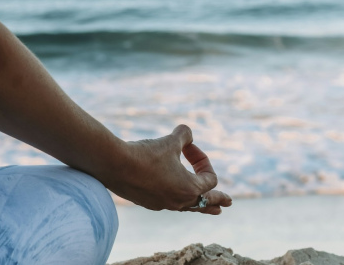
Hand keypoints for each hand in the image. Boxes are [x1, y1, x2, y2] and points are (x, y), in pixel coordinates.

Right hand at [106, 125, 231, 214]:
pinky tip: (176, 199)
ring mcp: (163, 204)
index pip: (210, 178)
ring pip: (188, 207)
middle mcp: (179, 201)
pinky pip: (170, 203)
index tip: (188, 147)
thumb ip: (184, 135)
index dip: (203, 160)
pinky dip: (178, 199)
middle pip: (205, 202)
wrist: (114, 165)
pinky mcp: (148, 203)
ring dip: (200, 205)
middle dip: (218, 200)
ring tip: (212, 209)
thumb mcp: (170, 141)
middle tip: (228, 203)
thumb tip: (188, 133)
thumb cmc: (146, 154)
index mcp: (190, 189)